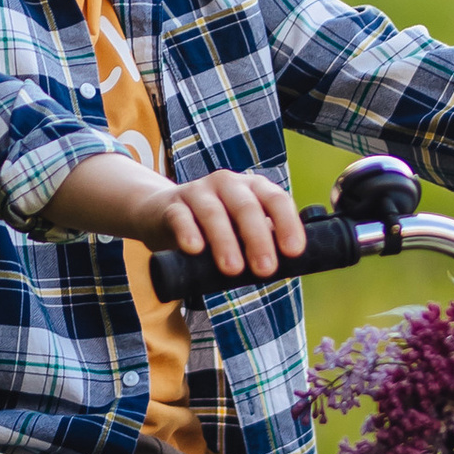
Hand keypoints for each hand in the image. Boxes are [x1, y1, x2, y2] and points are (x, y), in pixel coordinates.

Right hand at [41, 147, 305, 274]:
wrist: (160, 214)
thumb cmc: (213, 228)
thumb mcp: (241, 231)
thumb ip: (263, 242)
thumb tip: (291, 268)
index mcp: (253, 188)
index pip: (276, 199)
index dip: (288, 224)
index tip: (294, 252)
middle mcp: (228, 184)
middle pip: (246, 207)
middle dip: (258, 239)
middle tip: (266, 270)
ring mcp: (198, 192)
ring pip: (213, 212)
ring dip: (225, 242)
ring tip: (233, 270)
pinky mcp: (171, 206)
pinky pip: (180, 217)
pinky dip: (188, 232)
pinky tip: (194, 249)